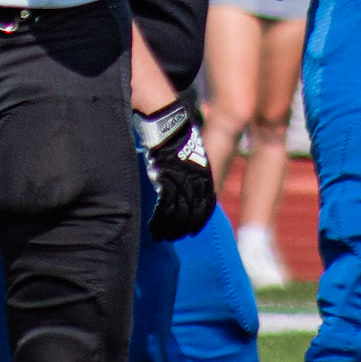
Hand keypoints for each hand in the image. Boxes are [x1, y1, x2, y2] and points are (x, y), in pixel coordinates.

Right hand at [134, 101, 217, 241]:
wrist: (169, 125)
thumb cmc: (178, 137)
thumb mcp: (193, 155)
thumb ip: (193, 173)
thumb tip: (187, 184)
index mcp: (205, 177)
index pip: (206, 206)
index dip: (199, 220)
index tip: (192, 231)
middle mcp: (197, 183)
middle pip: (192, 213)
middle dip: (183, 228)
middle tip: (174, 237)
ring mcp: (181, 183)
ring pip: (178, 213)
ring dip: (170, 227)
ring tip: (162, 235)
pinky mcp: (166, 181)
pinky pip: (164, 207)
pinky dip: (160, 220)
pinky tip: (155, 227)